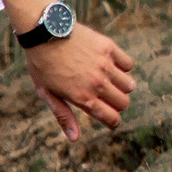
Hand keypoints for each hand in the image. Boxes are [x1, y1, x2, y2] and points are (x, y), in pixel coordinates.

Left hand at [25, 23, 135, 139]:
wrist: (43, 32)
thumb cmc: (42, 65)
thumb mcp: (47, 93)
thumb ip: (64, 116)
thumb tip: (75, 139)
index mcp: (83, 97)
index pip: (112, 118)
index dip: (113, 122)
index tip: (111, 120)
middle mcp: (97, 83)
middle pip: (124, 103)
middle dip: (117, 105)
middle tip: (106, 98)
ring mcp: (105, 65)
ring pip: (129, 85)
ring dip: (122, 86)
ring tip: (108, 81)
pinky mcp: (109, 48)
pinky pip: (128, 64)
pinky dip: (123, 67)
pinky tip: (110, 65)